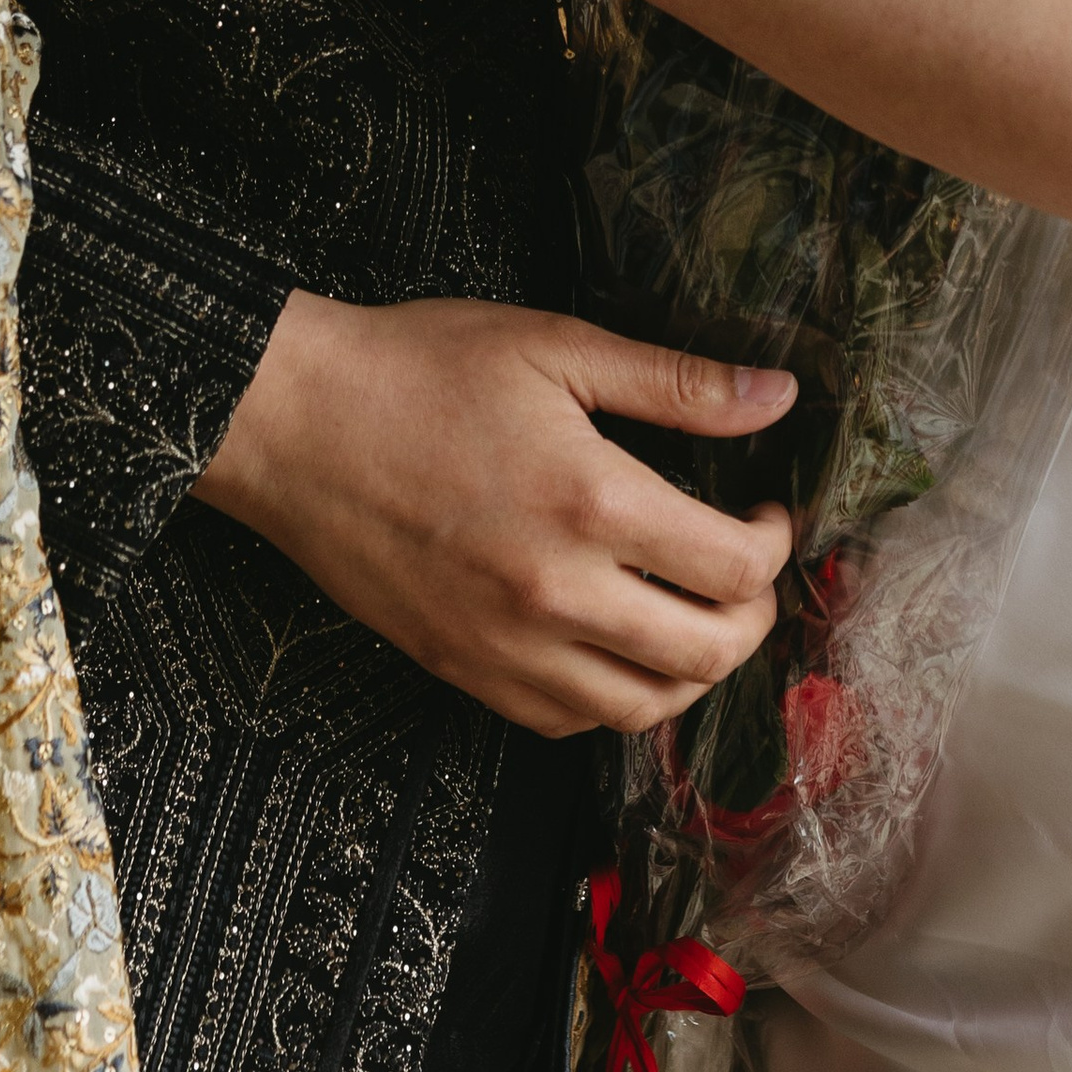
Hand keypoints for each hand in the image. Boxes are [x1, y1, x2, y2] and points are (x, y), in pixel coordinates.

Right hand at [193, 291, 796, 738]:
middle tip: (745, 567)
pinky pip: (567, 723)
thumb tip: (776, 396)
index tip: (764, 511)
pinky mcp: (463, 671)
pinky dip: (614, 697)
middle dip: (753, 615)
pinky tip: (617, 642)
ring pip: (643, 708)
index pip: (736, 569)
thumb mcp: (557, 348)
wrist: (295, 424)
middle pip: (708, 654)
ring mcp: (506, 647)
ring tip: (693, 611)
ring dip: (692, 668)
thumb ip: (676, 382)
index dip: (776, 544)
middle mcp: (557, 594)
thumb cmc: (418, 371)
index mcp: (593, 503)